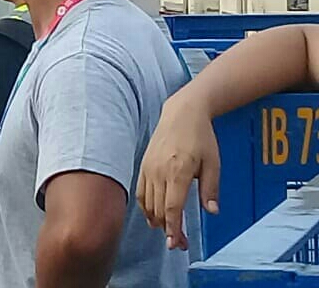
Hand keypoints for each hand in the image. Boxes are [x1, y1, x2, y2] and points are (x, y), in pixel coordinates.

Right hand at [137, 93, 219, 250]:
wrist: (182, 113)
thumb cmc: (202, 137)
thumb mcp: (214, 163)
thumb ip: (211, 188)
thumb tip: (212, 211)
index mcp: (178, 171)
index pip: (172, 207)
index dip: (173, 228)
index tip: (175, 243)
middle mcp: (159, 171)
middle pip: (159, 209)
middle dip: (167, 229)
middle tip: (177, 243)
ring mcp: (148, 168)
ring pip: (148, 202)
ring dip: (156, 220)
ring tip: (166, 232)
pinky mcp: (143, 165)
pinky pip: (141, 192)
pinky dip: (146, 207)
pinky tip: (153, 215)